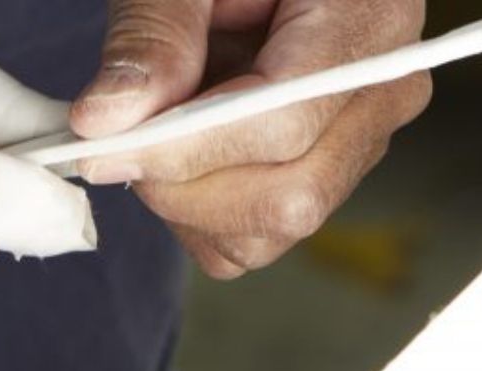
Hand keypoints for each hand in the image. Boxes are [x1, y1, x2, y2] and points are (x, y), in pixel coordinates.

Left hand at [69, 0, 432, 278]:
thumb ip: (153, 33)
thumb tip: (106, 121)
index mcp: (368, 19)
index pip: (283, 123)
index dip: (184, 148)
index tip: (99, 148)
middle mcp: (382, 93)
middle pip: (288, 194)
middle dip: (182, 185)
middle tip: (119, 136)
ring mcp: (361, 142)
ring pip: (271, 230)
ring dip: (187, 202)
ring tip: (156, 128)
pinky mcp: (325, 175)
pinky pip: (258, 237)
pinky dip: (198, 214)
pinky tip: (179, 150)